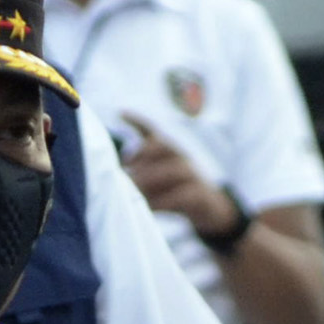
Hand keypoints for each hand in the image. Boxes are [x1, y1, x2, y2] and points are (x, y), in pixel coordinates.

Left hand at [118, 117, 236, 237]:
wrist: (209, 210)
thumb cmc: (175, 192)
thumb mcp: (157, 181)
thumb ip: (140, 175)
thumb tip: (114, 176)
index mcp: (170, 151)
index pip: (154, 132)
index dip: (138, 120)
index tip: (121, 114)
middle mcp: (182, 158)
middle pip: (163, 146)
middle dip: (142, 154)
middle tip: (124, 169)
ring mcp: (193, 175)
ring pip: (173, 170)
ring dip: (151, 179)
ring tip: (133, 189)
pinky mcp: (199, 194)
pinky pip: (182, 195)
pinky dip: (164, 201)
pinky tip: (149, 207)